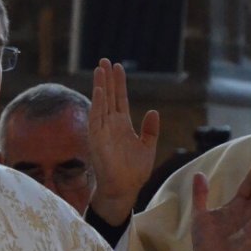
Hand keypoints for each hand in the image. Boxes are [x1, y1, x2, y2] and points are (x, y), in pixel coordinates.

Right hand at [88, 58, 159, 224]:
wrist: (123, 190)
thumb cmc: (134, 172)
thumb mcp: (148, 147)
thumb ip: (150, 130)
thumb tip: (154, 111)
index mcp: (122, 125)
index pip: (120, 99)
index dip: (119, 83)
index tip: (118, 67)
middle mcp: (110, 125)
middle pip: (108, 96)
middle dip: (106, 78)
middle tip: (105, 60)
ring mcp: (102, 131)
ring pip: (101, 103)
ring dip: (100, 86)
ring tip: (100, 68)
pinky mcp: (96, 139)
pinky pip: (96, 118)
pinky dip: (97, 104)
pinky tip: (99, 90)